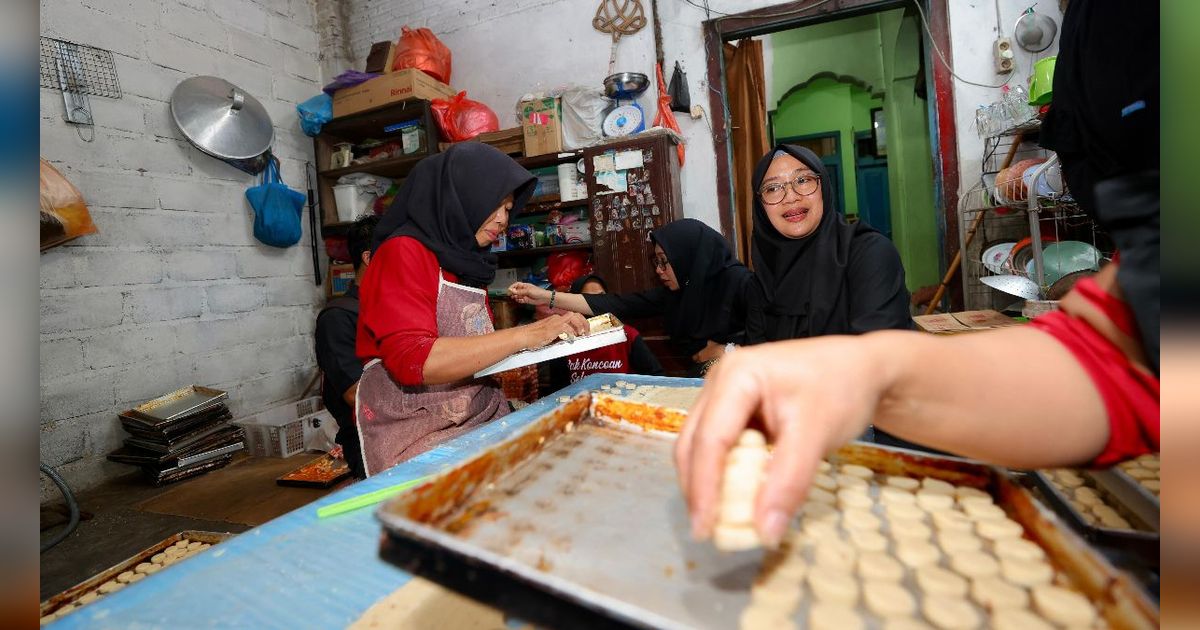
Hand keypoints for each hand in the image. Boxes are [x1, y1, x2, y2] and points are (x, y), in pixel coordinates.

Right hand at [508, 282, 550, 305]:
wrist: (544, 298)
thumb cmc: (538, 292)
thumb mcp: (528, 291)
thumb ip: (519, 291)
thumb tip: (511, 290)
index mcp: (524, 286)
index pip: (516, 285)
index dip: (512, 287)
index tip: (509, 290)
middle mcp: (524, 290)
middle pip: (516, 290)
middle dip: (512, 292)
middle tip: (510, 295)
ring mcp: (525, 295)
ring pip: (517, 295)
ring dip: (515, 296)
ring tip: (513, 297)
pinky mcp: (526, 300)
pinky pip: (520, 300)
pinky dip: (518, 300)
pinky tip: (518, 300)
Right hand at [520, 312, 588, 349]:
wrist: (524, 336)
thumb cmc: (532, 336)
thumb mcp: (547, 333)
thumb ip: (556, 334)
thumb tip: (564, 339)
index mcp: (555, 317)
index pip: (572, 315)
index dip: (580, 321)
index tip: (584, 329)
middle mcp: (556, 318)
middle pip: (575, 315)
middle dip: (584, 323)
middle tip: (586, 332)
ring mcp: (556, 322)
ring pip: (573, 319)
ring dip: (579, 327)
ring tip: (581, 335)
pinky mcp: (554, 328)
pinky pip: (567, 328)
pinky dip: (571, 334)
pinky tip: (571, 339)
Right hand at [674, 335, 893, 546]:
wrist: (862, 368)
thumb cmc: (841, 389)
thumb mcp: (817, 433)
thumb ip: (790, 481)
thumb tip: (766, 532)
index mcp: (737, 376)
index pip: (710, 438)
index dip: (704, 487)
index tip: (705, 529)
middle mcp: (720, 381)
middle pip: (693, 442)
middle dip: (697, 489)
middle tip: (706, 532)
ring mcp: (723, 394)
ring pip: (699, 446)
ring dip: (706, 483)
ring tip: (718, 521)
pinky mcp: (733, 410)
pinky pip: (717, 446)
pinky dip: (722, 474)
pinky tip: (734, 498)